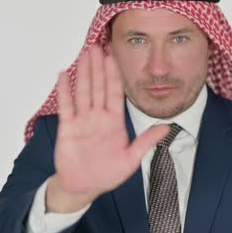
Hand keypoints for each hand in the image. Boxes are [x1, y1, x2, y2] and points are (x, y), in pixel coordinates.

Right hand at [46, 45, 169, 212]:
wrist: (83, 187)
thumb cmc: (107, 174)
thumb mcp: (131, 159)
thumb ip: (146, 142)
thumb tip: (167, 128)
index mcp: (114, 122)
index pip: (115, 92)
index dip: (115, 74)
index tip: (114, 57)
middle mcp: (98, 117)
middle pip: (98, 86)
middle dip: (98, 66)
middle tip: (97, 45)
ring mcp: (82, 120)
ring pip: (83, 91)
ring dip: (84, 72)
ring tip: (84, 54)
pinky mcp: (67, 127)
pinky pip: (66, 105)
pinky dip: (64, 90)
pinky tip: (64, 74)